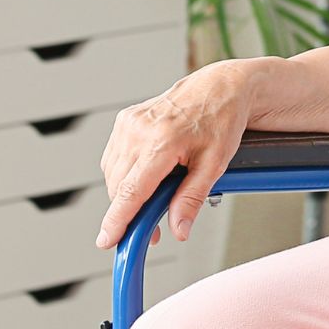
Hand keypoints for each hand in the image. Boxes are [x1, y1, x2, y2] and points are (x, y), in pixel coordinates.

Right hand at [95, 63, 255, 249]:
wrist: (219, 87)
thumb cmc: (221, 120)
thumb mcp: (215, 164)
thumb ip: (191, 198)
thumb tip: (178, 230)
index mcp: (162, 140)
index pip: (131, 190)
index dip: (117, 220)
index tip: (107, 240)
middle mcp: (139, 130)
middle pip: (119, 187)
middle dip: (130, 213)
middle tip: (151, 229)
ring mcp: (129, 123)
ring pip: (113, 175)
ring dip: (126, 194)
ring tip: (155, 199)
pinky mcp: (125, 120)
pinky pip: (114, 159)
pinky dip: (125, 174)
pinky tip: (146, 176)